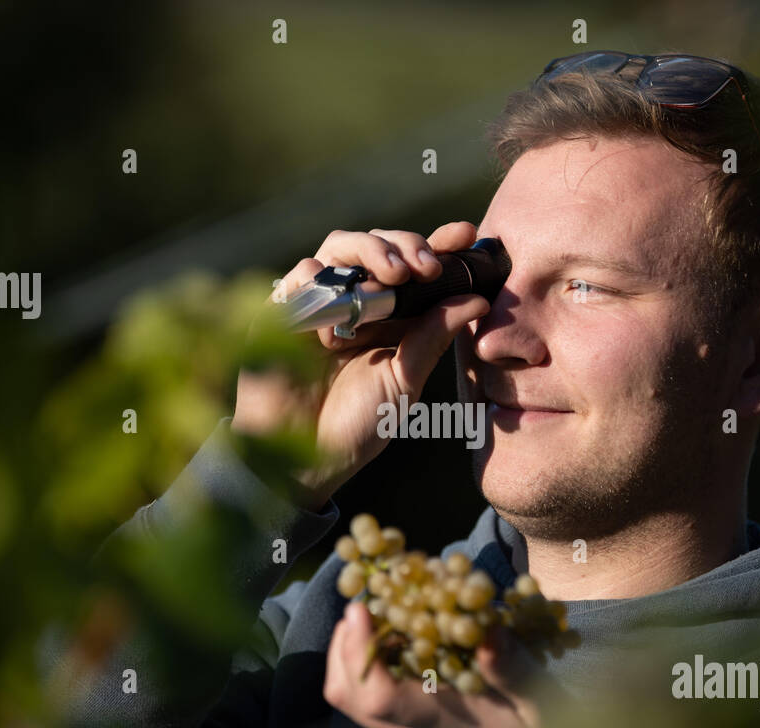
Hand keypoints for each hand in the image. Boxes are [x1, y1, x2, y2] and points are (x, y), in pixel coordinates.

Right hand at [231, 222, 489, 508]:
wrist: (308, 462)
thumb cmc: (359, 424)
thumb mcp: (406, 379)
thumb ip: (433, 336)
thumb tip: (478, 298)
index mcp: (388, 314)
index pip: (412, 264)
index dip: (437, 243)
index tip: (466, 233)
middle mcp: (353, 301)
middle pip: (375, 244)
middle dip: (404, 244)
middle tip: (426, 266)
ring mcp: (317, 303)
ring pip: (338, 247)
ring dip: (369, 250)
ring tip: (394, 274)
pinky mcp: (281, 313)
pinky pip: (297, 277)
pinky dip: (322, 279)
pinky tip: (342, 303)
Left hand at [322, 601, 578, 727]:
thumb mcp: (544, 711)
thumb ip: (513, 671)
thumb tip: (486, 625)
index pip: (379, 698)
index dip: (358, 652)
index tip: (359, 611)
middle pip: (347, 696)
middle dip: (344, 645)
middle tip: (366, 606)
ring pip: (357, 703)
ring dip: (359, 659)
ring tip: (387, 623)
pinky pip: (376, 712)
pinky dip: (382, 680)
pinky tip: (413, 662)